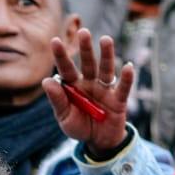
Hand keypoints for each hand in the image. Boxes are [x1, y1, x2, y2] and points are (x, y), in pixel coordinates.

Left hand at [43, 29, 133, 158]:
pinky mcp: (118, 100)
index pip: (66, 69)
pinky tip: (127, 67)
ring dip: (107, 55)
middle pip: (87, 63)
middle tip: (84, 32)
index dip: (61, 55)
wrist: (98, 142)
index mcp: (73, 86)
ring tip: (106, 40)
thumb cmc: (79, 127)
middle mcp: (89, 83)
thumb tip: (46, 81)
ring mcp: (104, 90)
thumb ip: (57, 100)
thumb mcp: (65, 117)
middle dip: (85, 48)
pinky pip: (123, 88)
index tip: (55, 41)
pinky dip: (126, 78)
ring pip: (106, 69)